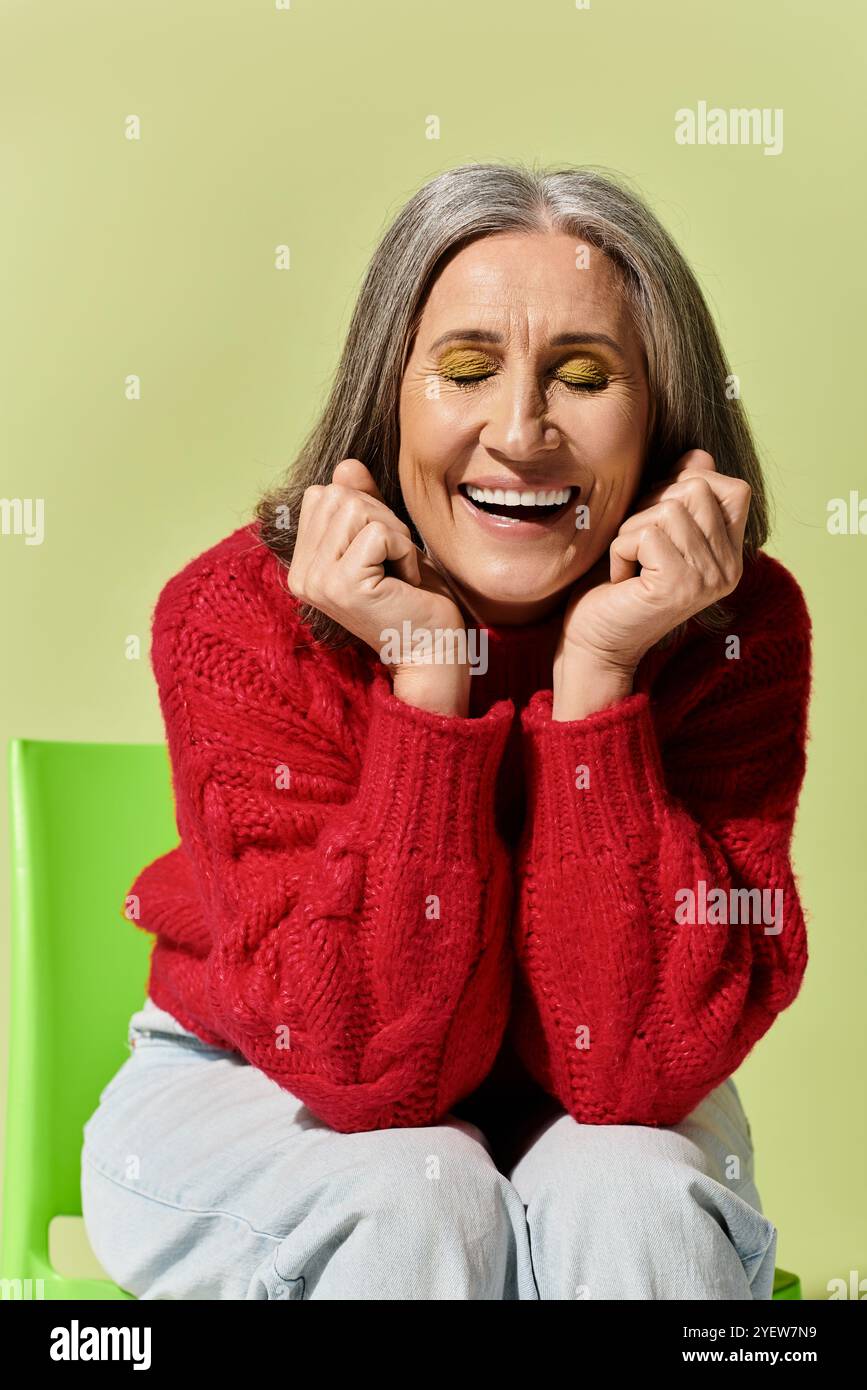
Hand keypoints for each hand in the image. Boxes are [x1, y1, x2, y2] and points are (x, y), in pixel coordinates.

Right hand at [287, 459, 470, 712]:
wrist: (431, 649)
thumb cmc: (413, 597)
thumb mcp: (385, 540)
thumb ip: (362, 503)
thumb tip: (347, 464)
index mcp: (302, 564)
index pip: (322, 495)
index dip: (365, 510)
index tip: (381, 554)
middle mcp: (301, 574)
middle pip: (339, 497)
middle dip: (382, 519)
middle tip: (394, 564)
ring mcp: (318, 581)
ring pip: (358, 510)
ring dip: (394, 536)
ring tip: (398, 573)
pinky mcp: (343, 585)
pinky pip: (379, 533)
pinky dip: (404, 552)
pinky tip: (405, 583)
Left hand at [553, 450, 750, 717]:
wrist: (594, 644)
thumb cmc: (616, 585)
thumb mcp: (650, 528)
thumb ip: (678, 493)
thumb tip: (698, 455)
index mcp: (730, 554)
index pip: (733, 488)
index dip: (688, 485)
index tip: (656, 520)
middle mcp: (729, 568)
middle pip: (696, 489)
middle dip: (651, 507)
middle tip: (636, 548)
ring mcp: (708, 578)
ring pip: (668, 508)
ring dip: (631, 531)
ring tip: (629, 565)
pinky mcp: (680, 585)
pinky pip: (646, 532)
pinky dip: (620, 549)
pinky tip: (622, 579)